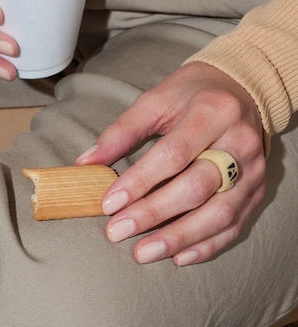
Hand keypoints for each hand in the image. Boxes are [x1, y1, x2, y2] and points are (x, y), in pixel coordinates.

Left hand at [76, 62, 265, 265]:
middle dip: (154, 213)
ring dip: (179, 237)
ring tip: (143, 252)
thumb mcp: (156, 100)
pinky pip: (235, 225)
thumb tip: (86, 162)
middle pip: (197, 186)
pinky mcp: (258, 190)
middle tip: (118, 231)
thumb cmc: (191, 94)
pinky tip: (177, 256)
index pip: (174, 153)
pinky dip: (206, 245)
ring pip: (219, 213)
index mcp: (213, 112)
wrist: (239, 89)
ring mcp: (253, 170)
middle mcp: (239, 142)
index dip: (140, 181)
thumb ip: (122, 131)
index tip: (109, 203)